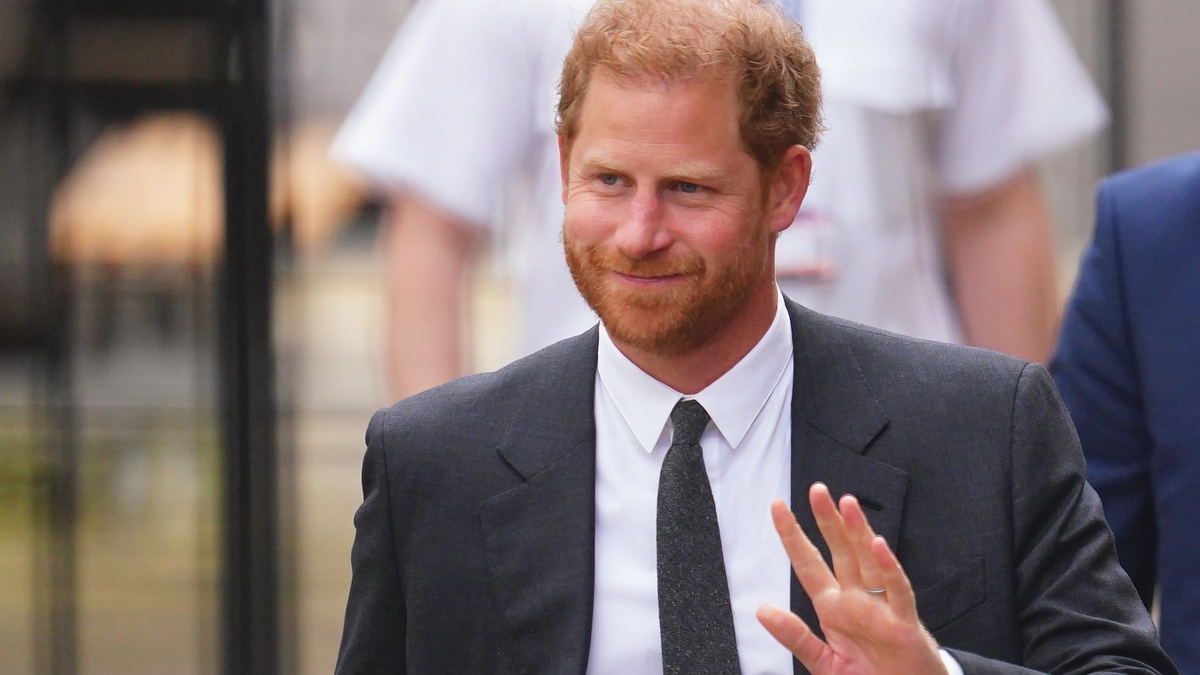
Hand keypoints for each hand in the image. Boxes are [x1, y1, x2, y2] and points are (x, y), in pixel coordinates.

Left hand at [757, 483, 946, 674]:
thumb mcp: (823, 661)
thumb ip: (795, 636)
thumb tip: (762, 610)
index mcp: (834, 608)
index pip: (809, 564)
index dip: (793, 536)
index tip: (777, 507)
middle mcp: (857, 601)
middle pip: (841, 552)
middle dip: (828, 521)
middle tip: (817, 490)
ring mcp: (881, 608)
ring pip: (868, 562)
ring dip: (858, 533)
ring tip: (847, 504)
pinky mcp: (904, 623)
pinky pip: (897, 591)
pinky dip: (889, 569)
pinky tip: (879, 547)